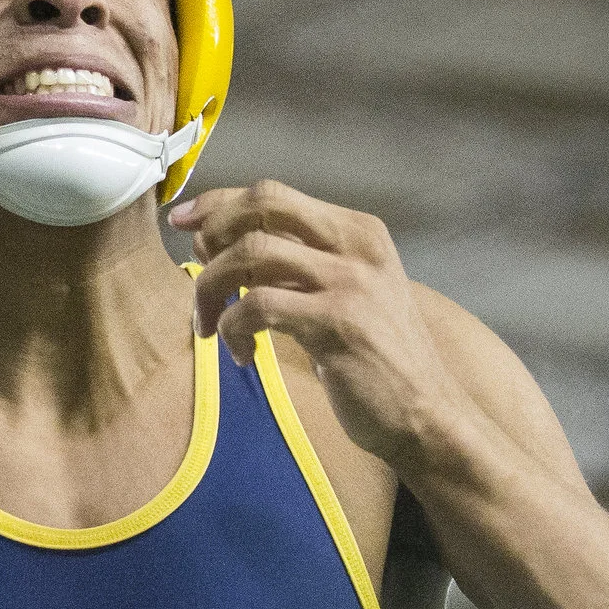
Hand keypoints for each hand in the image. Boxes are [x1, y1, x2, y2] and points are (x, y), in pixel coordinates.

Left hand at [173, 180, 469, 472]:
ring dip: (212, 287)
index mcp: (358, 231)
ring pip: (250, 253)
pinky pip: (256, 306)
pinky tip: (243, 354)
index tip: (183, 222)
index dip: (219, 202)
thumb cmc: (372, 358)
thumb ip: (290, 263)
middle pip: (263, 203)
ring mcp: (351, 282)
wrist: (424, 413)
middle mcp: (357, 246)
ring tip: (209, 325)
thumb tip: (212, 237)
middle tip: (192, 268)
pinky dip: (233, 328)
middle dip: (212, 228)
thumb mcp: (340, 293)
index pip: (274, 194)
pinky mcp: (337, 322)